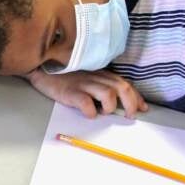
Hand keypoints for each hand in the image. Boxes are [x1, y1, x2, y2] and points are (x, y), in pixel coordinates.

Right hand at [26, 69, 147, 117]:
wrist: (41, 68)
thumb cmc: (64, 74)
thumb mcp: (86, 75)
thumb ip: (100, 84)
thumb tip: (116, 101)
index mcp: (101, 73)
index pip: (125, 83)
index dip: (137, 97)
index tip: (143, 108)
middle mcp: (95, 77)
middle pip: (122, 88)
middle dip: (131, 103)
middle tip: (130, 116)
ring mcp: (83, 84)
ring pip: (108, 94)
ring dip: (110, 107)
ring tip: (105, 113)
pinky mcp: (70, 92)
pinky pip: (86, 103)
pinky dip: (91, 112)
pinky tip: (89, 114)